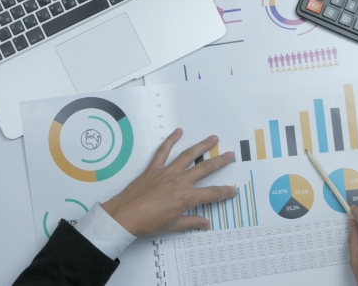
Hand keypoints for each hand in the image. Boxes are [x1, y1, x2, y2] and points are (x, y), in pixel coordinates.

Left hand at [101, 128, 236, 235]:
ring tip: (213, 139)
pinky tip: (178, 131)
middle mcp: (180, 181)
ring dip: (202, 146)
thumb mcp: (173, 226)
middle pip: (205, 168)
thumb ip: (191, 222)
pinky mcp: (154, 168)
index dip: (225, 192)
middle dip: (220, 161)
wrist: (125, 216)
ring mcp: (167, 172)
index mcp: (187, 197)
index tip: (233, 190)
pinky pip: (163, 151)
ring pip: (188, 155)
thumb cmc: (149, 223)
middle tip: (230, 155)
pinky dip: (170, 140)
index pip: (212, 193)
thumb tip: (205, 224)